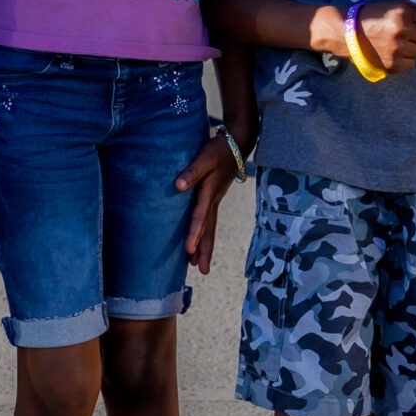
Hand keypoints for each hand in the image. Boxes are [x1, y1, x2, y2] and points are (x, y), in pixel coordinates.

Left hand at [176, 132, 238, 275]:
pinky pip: (210, 221)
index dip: (194, 235)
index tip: (188, 251)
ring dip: (206, 246)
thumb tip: (177, 187)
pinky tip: (201, 240)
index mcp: (210, 193)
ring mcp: (216, 200)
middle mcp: (214, 200)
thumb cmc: (219, 149)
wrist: (238, 143)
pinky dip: (206, 234)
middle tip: (202, 271)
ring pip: (211, 228)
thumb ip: (191, 172)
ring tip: (201, 266)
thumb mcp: (203, 158)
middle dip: (205, 251)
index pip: (200, 218)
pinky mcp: (215, 196)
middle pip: (209, 230)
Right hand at [352, 0, 415, 72]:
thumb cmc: (373, 16)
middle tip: (409, 34)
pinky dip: (405, 59)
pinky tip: (392, 52)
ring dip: (414, 48)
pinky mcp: (392, 64)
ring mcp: (397, 49)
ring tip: (397, 43)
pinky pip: (411, 63)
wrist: (347, 32)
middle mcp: (402, 30)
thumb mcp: (395, 6)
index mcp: (404, 13)